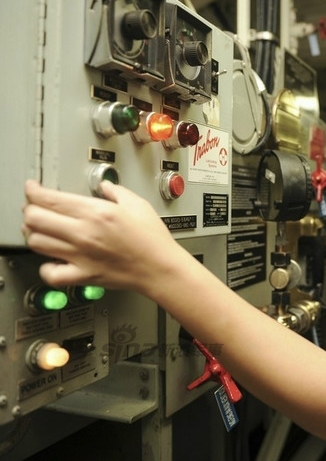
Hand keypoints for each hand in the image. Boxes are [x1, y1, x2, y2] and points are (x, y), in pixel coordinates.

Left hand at [22, 180, 181, 292]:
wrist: (160, 267)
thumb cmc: (153, 239)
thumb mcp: (138, 204)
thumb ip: (116, 191)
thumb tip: (105, 186)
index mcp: (96, 213)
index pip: (48, 198)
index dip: (33, 191)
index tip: (33, 189)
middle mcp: (83, 233)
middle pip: (34, 218)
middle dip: (29, 209)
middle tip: (34, 207)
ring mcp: (80, 256)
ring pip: (36, 242)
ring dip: (34, 233)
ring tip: (41, 229)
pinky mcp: (83, 275)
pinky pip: (51, 273)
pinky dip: (46, 267)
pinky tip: (53, 260)